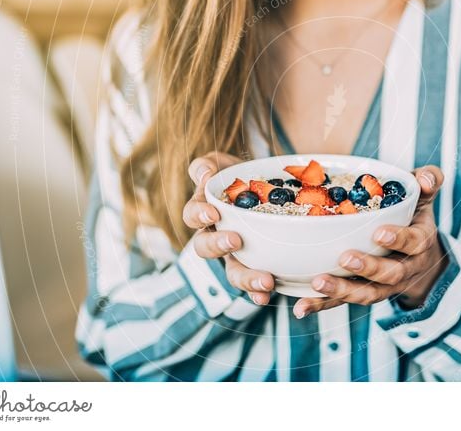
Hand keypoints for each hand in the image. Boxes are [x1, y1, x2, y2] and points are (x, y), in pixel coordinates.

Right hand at [183, 151, 275, 304]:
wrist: (267, 188)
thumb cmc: (237, 176)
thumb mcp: (222, 165)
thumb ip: (208, 166)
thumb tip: (203, 175)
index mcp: (204, 212)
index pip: (192, 214)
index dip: (199, 215)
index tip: (213, 212)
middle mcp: (215, 237)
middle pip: (205, 249)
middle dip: (218, 246)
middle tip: (236, 241)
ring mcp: (236, 255)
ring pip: (232, 272)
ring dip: (246, 279)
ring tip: (265, 281)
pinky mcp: (256, 266)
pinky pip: (253, 285)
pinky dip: (258, 293)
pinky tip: (268, 296)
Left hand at [293, 165, 447, 318]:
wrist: (418, 255)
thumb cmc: (413, 217)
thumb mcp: (423, 197)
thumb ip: (428, 181)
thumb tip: (427, 177)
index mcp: (420, 243)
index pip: (414, 243)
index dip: (399, 239)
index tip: (379, 233)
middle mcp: (405, 269)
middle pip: (390, 274)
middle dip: (368, 268)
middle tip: (345, 257)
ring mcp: (384, 286)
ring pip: (367, 294)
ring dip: (342, 291)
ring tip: (318, 283)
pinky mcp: (363, 293)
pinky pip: (343, 303)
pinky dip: (322, 306)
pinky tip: (302, 307)